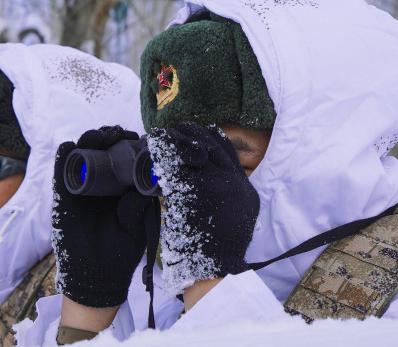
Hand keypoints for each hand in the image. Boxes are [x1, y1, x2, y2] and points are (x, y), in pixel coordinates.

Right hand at [52, 126, 153, 307]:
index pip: (121, 157)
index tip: (135, 137)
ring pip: (81, 156)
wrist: (98, 276)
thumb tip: (148, 178)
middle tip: (117, 133)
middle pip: (101, 151)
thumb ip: (138, 203)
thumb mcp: (135, 224)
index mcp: (120, 188)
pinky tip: (69, 147)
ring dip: (88, 142)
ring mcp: (81, 189)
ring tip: (98, 136)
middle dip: (108, 138)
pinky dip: (63, 158)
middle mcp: (101, 184)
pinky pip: (61, 174)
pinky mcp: (64, 198)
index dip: (127, 144)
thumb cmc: (121, 250)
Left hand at [149, 123, 259, 294]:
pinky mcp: (192, 191)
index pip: (227, 150)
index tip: (200, 132)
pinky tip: (155, 149)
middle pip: (209, 144)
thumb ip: (230, 189)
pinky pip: (175, 165)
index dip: (211, 138)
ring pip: (191, 150)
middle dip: (191, 134)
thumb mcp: (239, 212)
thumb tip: (215, 174)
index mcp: (242, 185)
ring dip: (175, 140)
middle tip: (176, 130)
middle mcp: (230, 180)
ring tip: (162, 136)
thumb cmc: (222, 244)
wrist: (215, 267)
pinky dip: (164, 155)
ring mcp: (212, 184)